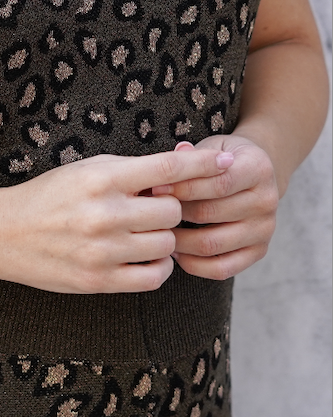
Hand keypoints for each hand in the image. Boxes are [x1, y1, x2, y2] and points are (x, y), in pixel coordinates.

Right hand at [0, 146, 234, 294]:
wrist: (4, 232)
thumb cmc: (51, 194)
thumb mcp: (88, 170)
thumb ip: (132, 172)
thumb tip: (182, 169)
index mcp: (103, 177)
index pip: (168, 169)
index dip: (202, 165)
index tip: (229, 162)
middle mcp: (105, 212)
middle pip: (172, 211)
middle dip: (168, 208)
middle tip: (150, 207)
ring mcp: (103, 250)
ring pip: (166, 245)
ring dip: (161, 238)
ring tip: (140, 232)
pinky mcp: (99, 280)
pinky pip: (153, 277)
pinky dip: (157, 267)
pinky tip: (141, 256)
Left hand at [152, 136, 278, 280]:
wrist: (254, 174)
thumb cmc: (222, 159)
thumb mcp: (211, 147)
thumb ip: (193, 155)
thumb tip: (172, 158)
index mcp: (259, 168)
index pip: (218, 183)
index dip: (184, 186)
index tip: (154, 187)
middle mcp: (268, 200)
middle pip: (212, 213)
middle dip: (176, 213)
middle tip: (149, 212)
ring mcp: (265, 230)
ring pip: (214, 244)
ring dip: (180, 241)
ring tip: (158, 232)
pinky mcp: (259, 252)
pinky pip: (222, 269)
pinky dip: (194, 264)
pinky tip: (176, 252)